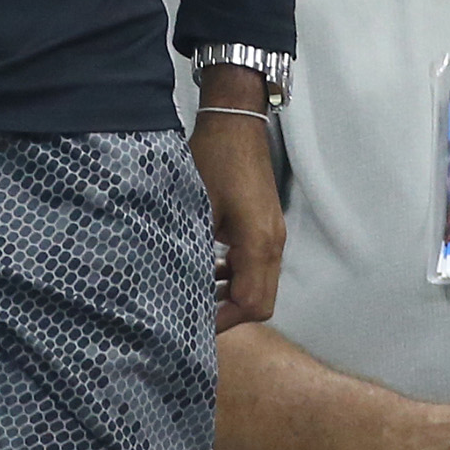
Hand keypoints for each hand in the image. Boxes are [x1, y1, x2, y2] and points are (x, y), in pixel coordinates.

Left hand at [190, 103, 283, 332]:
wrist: (235, 123)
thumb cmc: (214, 160)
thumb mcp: (196, 208)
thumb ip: (193, 250)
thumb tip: (176, 287)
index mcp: (258, 243)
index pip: (251, 303)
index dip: (223, 321)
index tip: (192, 326)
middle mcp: (272, 244)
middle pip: (260, 301)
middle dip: (229, 314)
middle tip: (192, 317)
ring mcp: (272, 235)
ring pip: (257, 284)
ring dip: (229, 296)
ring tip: (194, 296)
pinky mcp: (265, 227)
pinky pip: (254, 265)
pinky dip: (232, 276)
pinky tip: (206, 270)